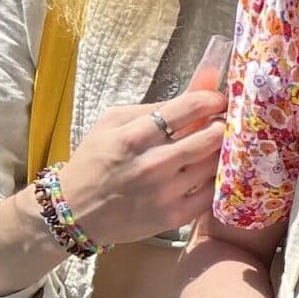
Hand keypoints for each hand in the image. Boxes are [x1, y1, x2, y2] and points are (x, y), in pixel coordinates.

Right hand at [55, 88, 229, 246]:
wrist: (74, 213)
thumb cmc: (94, 160)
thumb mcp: (113, 123)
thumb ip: (157, 104)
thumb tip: (203, 79)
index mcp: (133, 136)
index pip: (187, 109)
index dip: (211, 99)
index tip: (218, 99)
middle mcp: (151, 164)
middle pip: (209, 136)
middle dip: (224, 125)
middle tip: (225, 123)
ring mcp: (165, 193)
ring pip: (214, 164)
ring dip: (223, 151)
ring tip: (219, 146)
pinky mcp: (174, 217)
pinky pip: (212, 193)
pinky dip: (218, 178)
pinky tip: (212, 171)